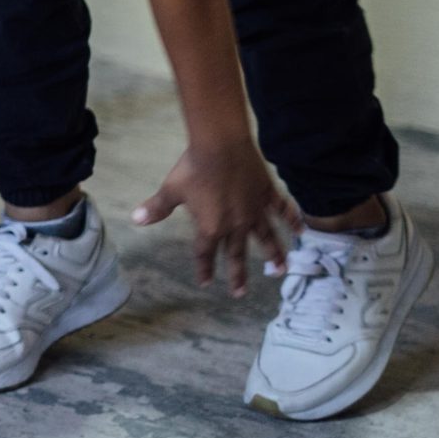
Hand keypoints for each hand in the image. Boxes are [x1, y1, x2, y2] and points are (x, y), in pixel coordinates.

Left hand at [133, 138, 297, 294]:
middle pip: (238, 253)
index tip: (206, 283)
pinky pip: (282, 210)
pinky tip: (302, 231)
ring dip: (275, 254)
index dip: (205, 268)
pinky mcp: (267, 193)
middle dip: (238, 274)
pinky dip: (292, 220)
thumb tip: (136, 220)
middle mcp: (236, 224)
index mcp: (212, 226)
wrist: (220, 144)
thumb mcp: (172, 190)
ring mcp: (255, 210)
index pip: (206, 253)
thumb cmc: (193, 168)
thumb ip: (157, 208)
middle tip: (241, 293)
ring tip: (281, 270)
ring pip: (267, 237)